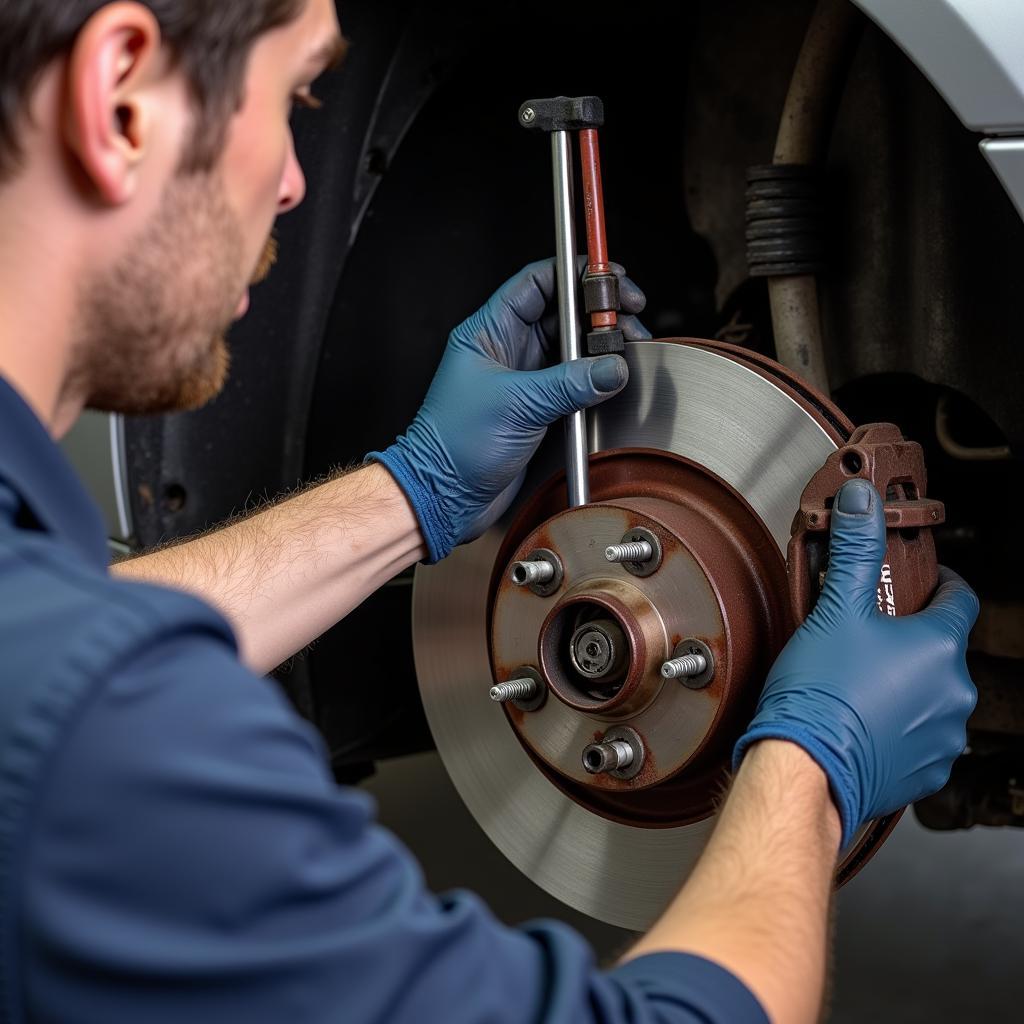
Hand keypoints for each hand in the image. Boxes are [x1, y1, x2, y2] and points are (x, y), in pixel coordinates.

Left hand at [370, 259, 648, 561]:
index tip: (611, 278)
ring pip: (572, 348)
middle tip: (632, 316)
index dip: (576, 274)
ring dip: (602, 346)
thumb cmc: (455, 446)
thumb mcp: (517, 405)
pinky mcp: (536, 409)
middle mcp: (508, 350)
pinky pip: (574, 382)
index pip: (538, 283)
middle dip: (600, 311)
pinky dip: (596, 378)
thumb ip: (570, 383)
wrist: (445, 496)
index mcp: (489, 332)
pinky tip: (613, 379)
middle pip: (563, 313)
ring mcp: (523, 379)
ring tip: (628, 350)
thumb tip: (612, 367)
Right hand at [734, 478, 978, 848]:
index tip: (924, 583)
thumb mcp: (834, 609)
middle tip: (868, 637)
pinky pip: (921, 737)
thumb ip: (855, 550)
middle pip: (941, 650)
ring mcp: (944, 736)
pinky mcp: (928, 771)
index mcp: (939, 647)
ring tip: (860, 683)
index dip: (941, 584)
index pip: (960, 598)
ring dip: (907, 685)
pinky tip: (864, 720)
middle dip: (910, 640)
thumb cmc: (819, 694)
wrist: (805, 766)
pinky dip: (900, 726)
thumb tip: (862, 501)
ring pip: (933, 695)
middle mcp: (954, 692)